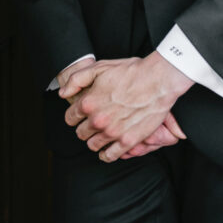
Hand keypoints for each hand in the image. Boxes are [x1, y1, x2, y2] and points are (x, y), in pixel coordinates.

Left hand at [59, 52, 193, 161]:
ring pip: (93, 145)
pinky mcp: (128, 141)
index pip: (70, 118)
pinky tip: (108, 148)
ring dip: (95, 140)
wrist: (158, 80)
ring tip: (102, 132)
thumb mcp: (100, 67)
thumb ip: (76, 79)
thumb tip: (63, 93)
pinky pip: (110, 156)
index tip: (82, 113)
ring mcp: (113, 132)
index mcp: (88, 103)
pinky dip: (106, 154)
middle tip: (94, 121)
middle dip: (85, 127)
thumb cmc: (131, 72)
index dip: (75, 115)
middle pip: (80, 133)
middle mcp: (98, 120)